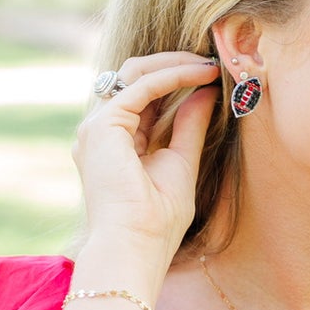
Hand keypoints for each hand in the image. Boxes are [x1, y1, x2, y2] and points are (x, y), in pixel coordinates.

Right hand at [73, 51, 221, 258]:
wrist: (135, 247)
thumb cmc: (156, 222)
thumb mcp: (181, 162)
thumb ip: (189, 126)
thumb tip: (205, 93)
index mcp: (114, 142)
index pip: (143, 96)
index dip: (176, 80)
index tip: (211, 75)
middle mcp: (100, 132)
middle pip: (135, 78)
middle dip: (174, 64)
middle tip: (212, 62)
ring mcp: (97, 127)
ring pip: (135, 74)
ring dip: (175, 64)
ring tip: (210, 65)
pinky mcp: (103, 126)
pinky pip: (141, 86)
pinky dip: (173, 75)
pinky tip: (201, 75)